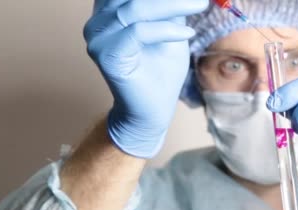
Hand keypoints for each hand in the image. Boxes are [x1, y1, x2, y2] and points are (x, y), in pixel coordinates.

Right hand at [84, 0, 208, 157]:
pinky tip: (187, 33)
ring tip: (199, 4)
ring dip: (173, 5)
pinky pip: (138, 32)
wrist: (152, 110)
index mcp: (109, 10)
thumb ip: (170, 7)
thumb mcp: (171, 30)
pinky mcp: (106, 54)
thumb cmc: (161, 71)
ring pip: (136, 8)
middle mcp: (99, 20)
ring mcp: (98, 37)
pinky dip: (166, 30)